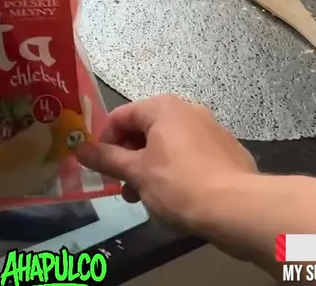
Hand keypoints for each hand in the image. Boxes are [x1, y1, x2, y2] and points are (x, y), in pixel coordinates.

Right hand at [78, 95, 256, 235]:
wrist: (236, 207)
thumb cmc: (179, 184)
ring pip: (168, 145)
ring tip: (147, 198)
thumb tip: (79, 149)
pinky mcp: (227, 150)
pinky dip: (177, 170)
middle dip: (129, 159)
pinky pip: (191, 155)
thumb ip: (106, 158)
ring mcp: (212, 129)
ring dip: (150, 168)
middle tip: (123, 188)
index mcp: (164, 107)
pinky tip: (178, 197)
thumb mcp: (136, 173)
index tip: (99, 167)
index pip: (121, 116)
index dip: (104, 141)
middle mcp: (189, 110)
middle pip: (145, 130)